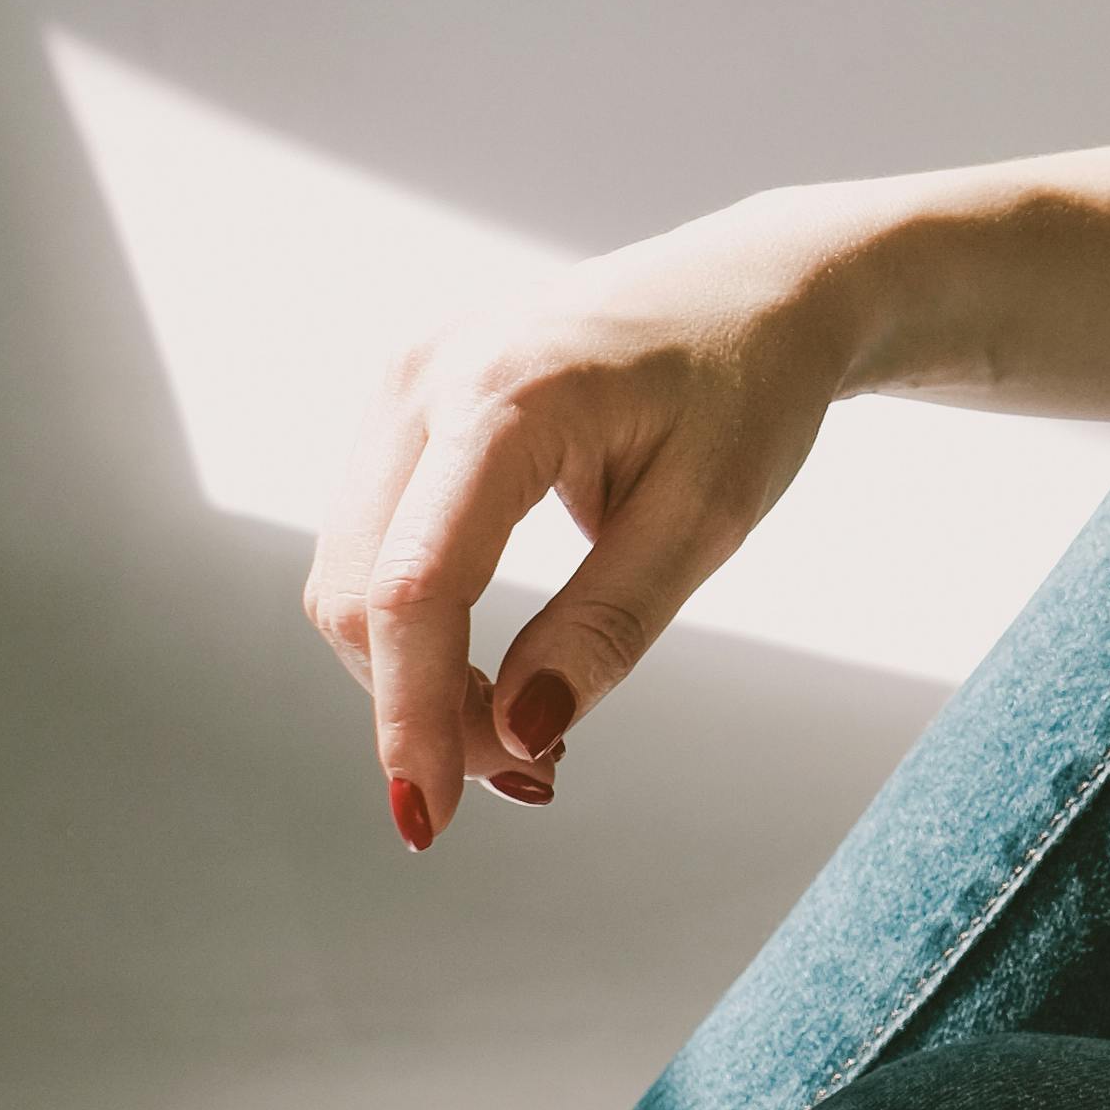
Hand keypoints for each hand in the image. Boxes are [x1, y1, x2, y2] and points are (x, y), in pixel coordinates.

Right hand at [302, 188, 879, 850]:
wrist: (760, 286)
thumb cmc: (751, 388)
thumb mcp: (710, 517)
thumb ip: (609, 626)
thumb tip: (516, 736)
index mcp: (509, 396)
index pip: (416, 586)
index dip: (413, 714)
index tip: (430, 823)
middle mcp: (427, 377)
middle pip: (360, 594)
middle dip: (421, 706)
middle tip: (530, 774)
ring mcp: (402, 383)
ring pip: (349, 577)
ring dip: (412, 673)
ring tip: (521, 728)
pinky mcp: (404, 404)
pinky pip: (373, 540)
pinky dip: (416, 621)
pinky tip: (494, 666)